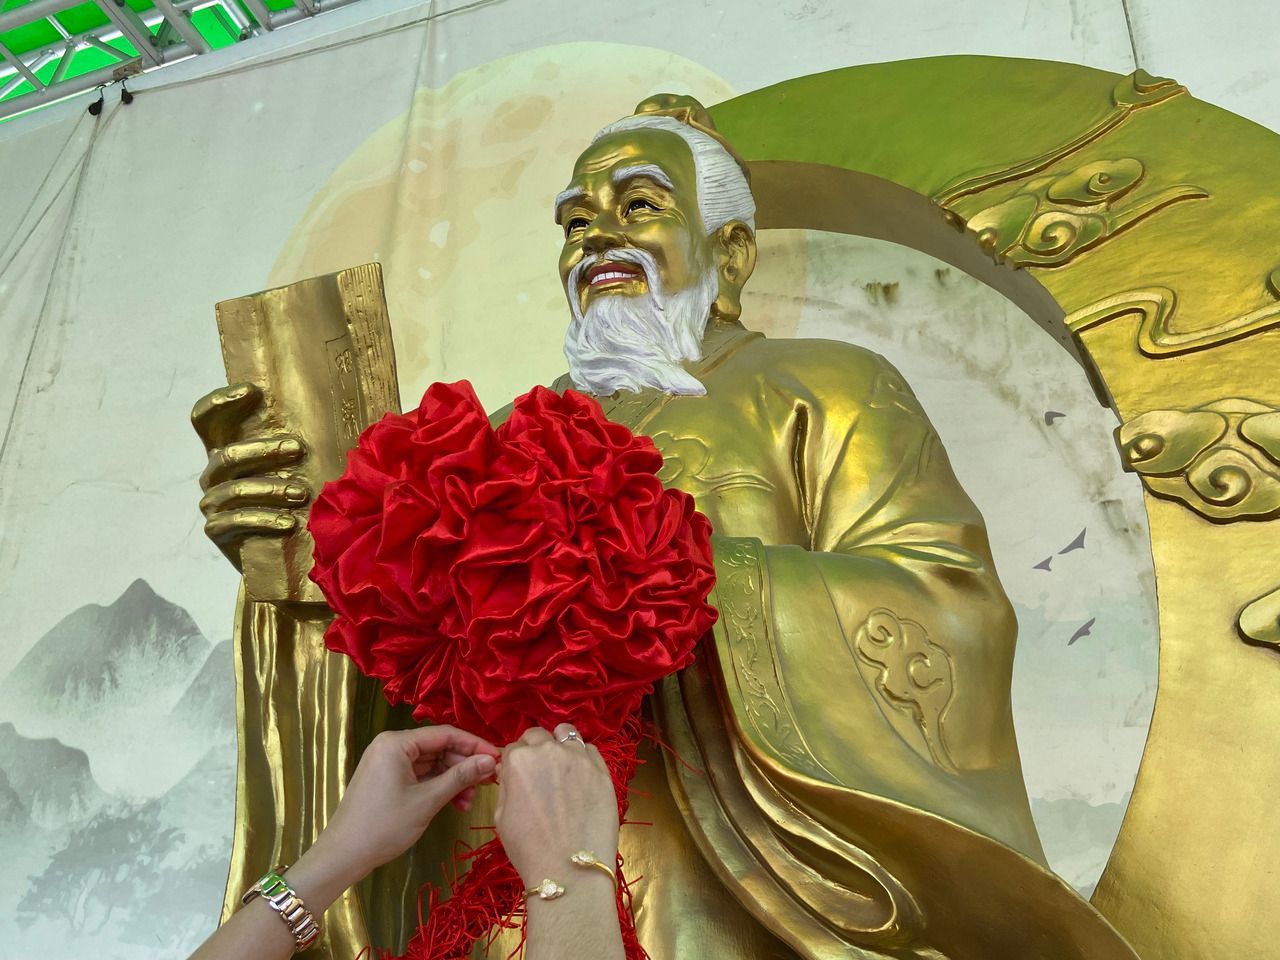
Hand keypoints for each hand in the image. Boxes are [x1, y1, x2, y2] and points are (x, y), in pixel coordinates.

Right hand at [191, 382, 308, 568]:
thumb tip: (347, 411)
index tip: (252, 391)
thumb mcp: (296, 465)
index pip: (205, 418)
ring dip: (270, 489)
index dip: (220, 400)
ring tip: (302, 494)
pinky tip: (288, 522)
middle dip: (263, 450)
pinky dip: (264, 519)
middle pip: (227, 454)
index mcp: (227, 448)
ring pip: (235, 489)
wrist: (281, 552)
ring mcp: (213, 502)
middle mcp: (215, 473)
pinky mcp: (217, 530)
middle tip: (297, 449)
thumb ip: (299, 441)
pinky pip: (236, 521)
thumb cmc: (295, 498)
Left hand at [311, 726, 500, 889]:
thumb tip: (490, 761)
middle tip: (489, 782)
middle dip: (464, 766)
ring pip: (432, 764)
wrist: (344, 855)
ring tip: (471, 800)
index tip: (498, 758)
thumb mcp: (427, 801)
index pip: (445, 734)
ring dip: (453, 780)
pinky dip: (438, 788)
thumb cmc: (384, 825)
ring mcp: (388, 763)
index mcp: (397, 742)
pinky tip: (456, 803)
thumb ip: (460, 777)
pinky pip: (420, 776)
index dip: (474, 745)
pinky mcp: (388, 780)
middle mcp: (392, 746)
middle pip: (439, 748)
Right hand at [494, 724, 618, 886]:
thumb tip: (510, 774)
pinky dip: (583, 756)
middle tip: (538, 772)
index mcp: (519, 760)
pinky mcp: (601, 770)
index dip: (513, 763)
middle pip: (538, 736)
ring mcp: (578, 757)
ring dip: (559, 744)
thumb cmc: (529, 848)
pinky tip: (581, 776)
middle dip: (534, 749)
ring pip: (566, 733)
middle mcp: (549, 750)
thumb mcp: (500, 817)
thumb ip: (506, 786)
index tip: (518, 777)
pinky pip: (590, 749)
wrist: (569, 868)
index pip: (512, 748)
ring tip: (561, 765)